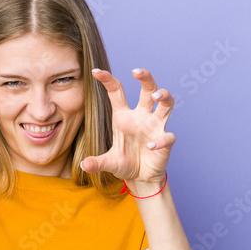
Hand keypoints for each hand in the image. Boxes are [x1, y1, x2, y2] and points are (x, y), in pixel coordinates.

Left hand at [80, 68, 175, 184]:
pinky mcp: (165, 141)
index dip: (108, 80)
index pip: (117, 92)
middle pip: (148, 89)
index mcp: (124, 117)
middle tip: (137, 71)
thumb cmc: (125, 163)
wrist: (141, 178)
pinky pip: (167, 136)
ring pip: (166, 104)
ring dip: (164, 96)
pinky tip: (151, 146)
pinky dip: (160, 140)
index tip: (96, 71)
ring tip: (156, 97)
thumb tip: (83, 165)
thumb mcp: (108, 162)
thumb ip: (96, 162)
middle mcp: (142, 117)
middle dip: (146, 78)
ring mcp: (155, 127)